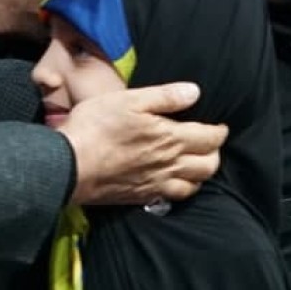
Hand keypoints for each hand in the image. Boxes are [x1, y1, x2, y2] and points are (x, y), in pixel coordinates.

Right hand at [62, 82, 225, 205]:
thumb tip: (195, 92)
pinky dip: (182, 190)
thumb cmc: (96, 127)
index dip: (220, 131)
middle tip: (209, 143)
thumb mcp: (129, 100)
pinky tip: (174, 182)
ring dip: (201, 174)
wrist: (70, 165)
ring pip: (195, 185)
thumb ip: (165, 97)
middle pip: (209, 165)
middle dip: (215, 153)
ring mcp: (157, 184)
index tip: (220, 126)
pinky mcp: (142, 197)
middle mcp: (170, 165)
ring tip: (196, 163)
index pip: (210, 138)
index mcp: (171, 138)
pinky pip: (173, 198)